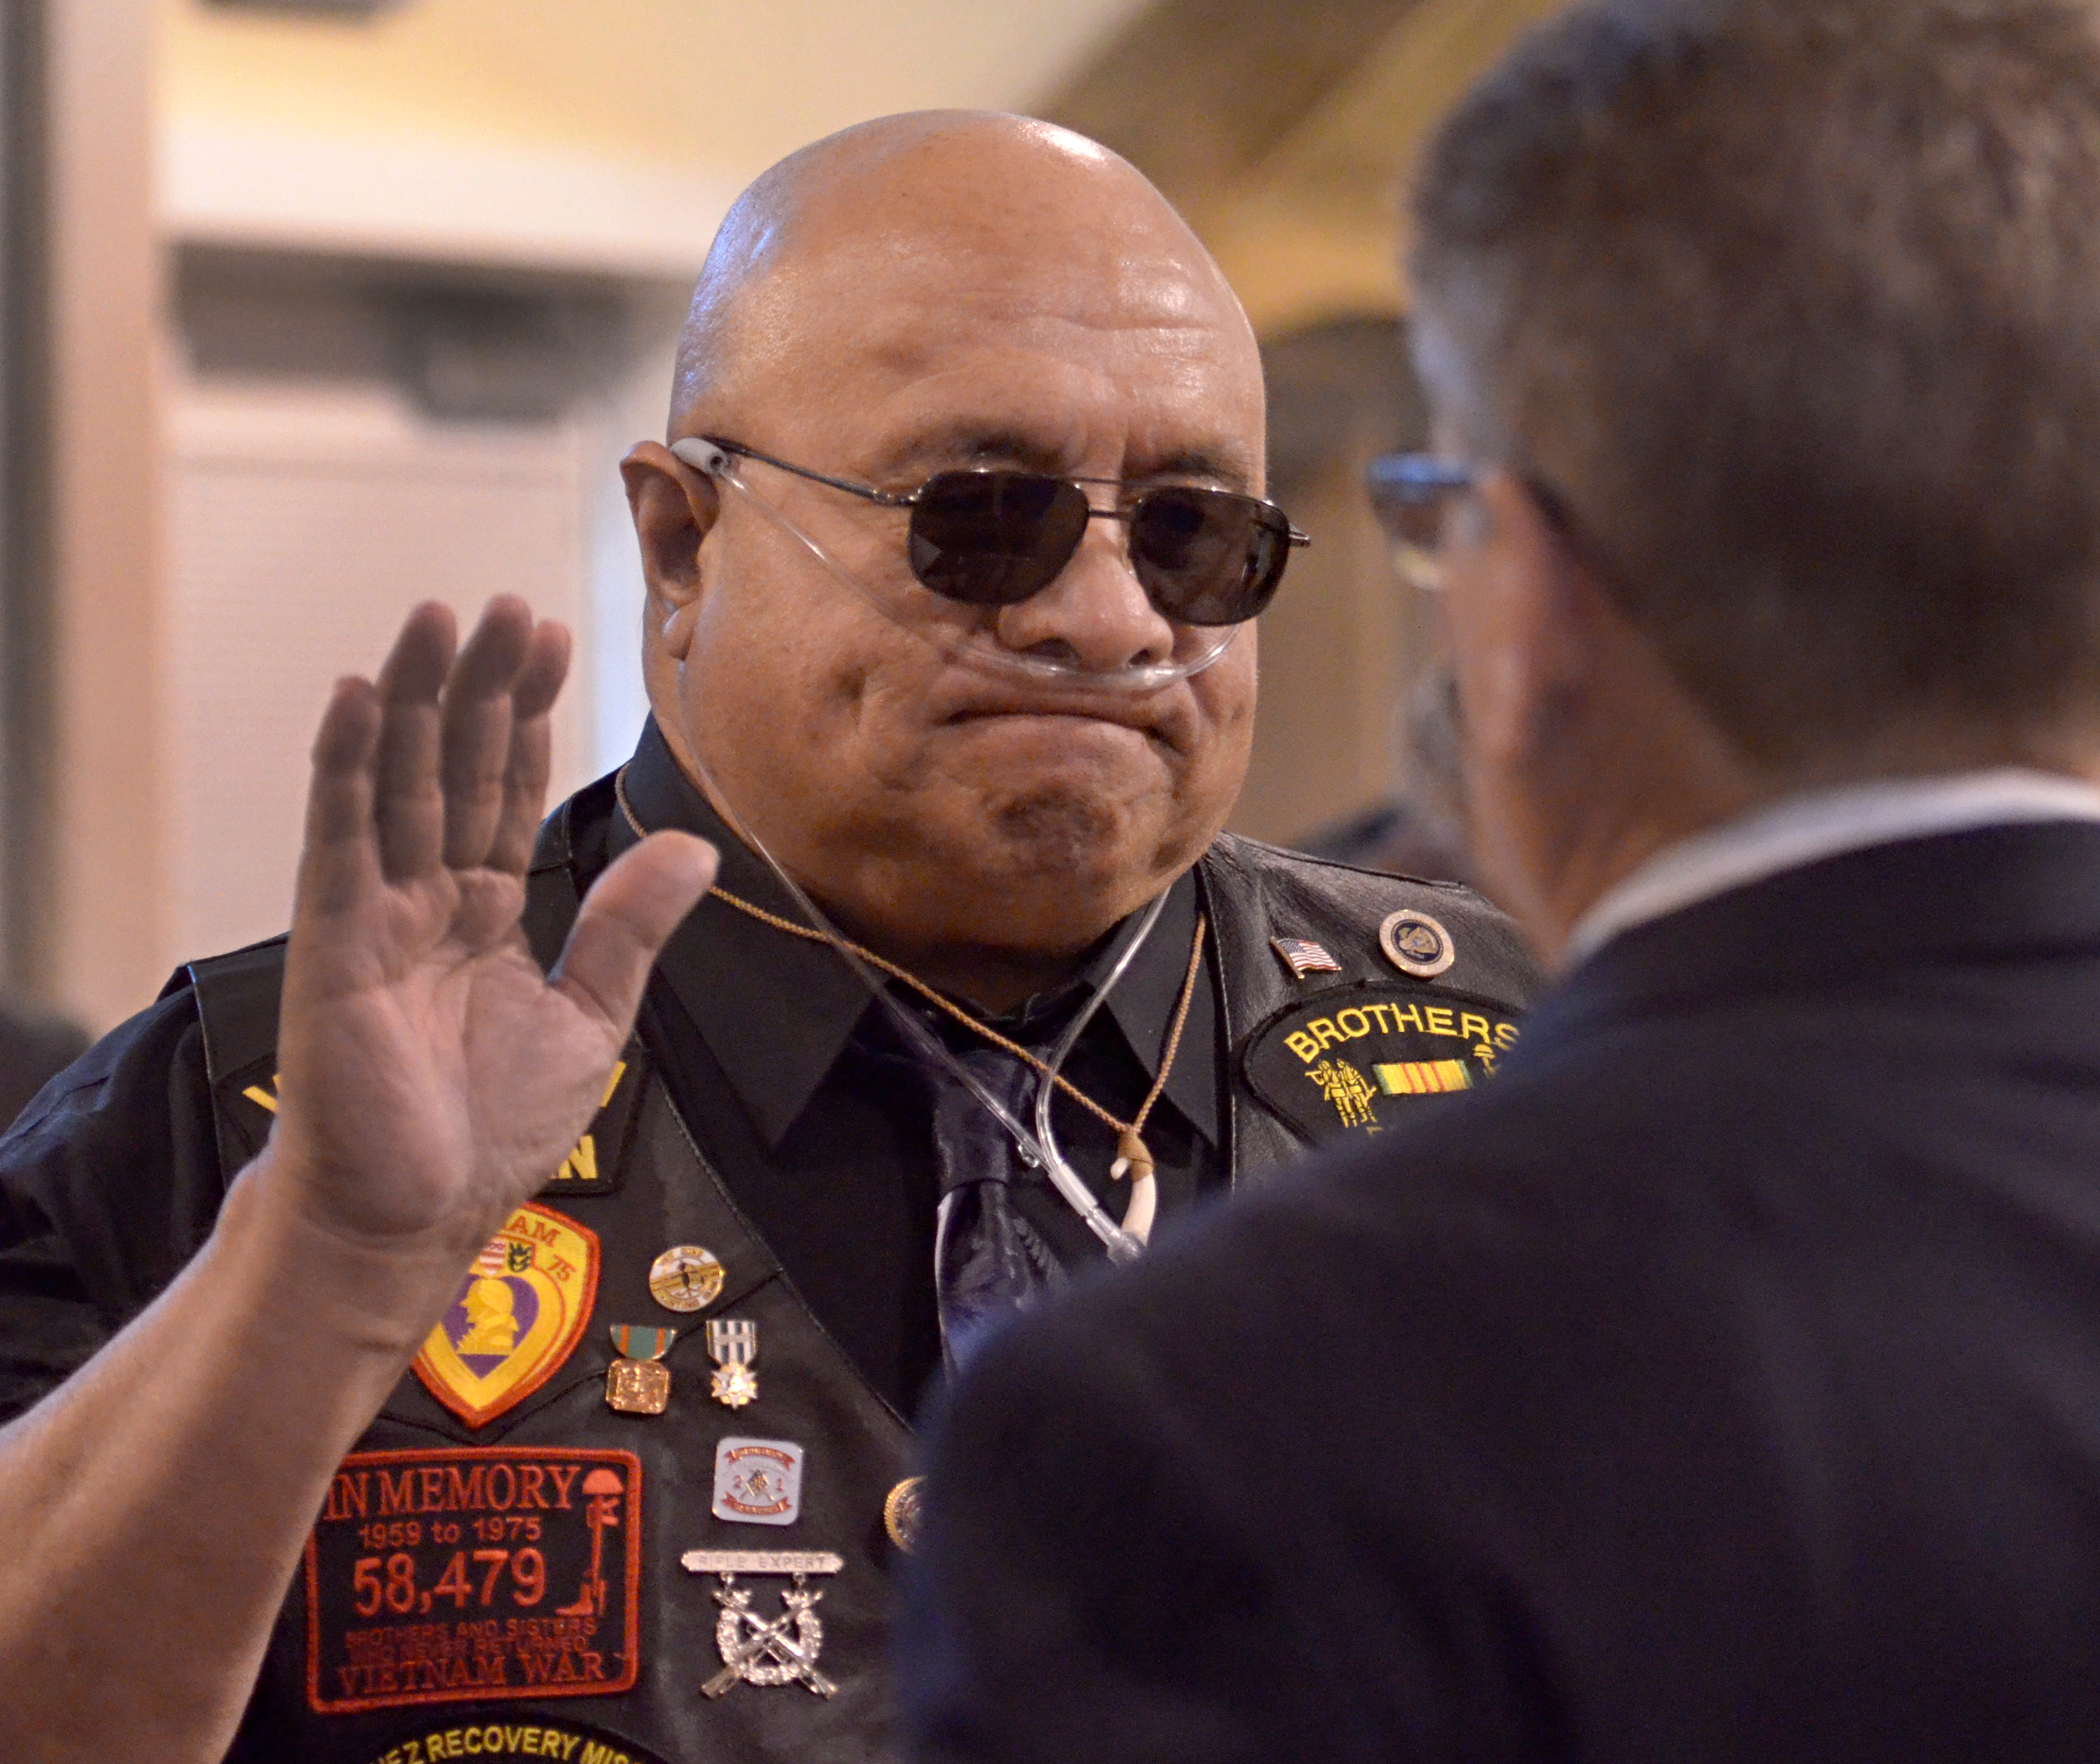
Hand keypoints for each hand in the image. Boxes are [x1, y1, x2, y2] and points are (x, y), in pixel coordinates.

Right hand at [263, 597, 714, 1279]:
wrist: (413, 1216)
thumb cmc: (486, 1131)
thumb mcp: (589, 1017)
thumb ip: (628, 926)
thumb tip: (695, 850)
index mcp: (487, 912)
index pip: (508, 788)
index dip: (529, 715)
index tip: (553, 638)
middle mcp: (428, 897)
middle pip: (456, 766)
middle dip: (482, 685)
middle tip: (507, 604)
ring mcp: (375, 912)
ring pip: (398, 782)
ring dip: (418, 698)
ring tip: (440, 618)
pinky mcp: (334, 940)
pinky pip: (339, 836)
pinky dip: (349, 765)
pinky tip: (363, 697)